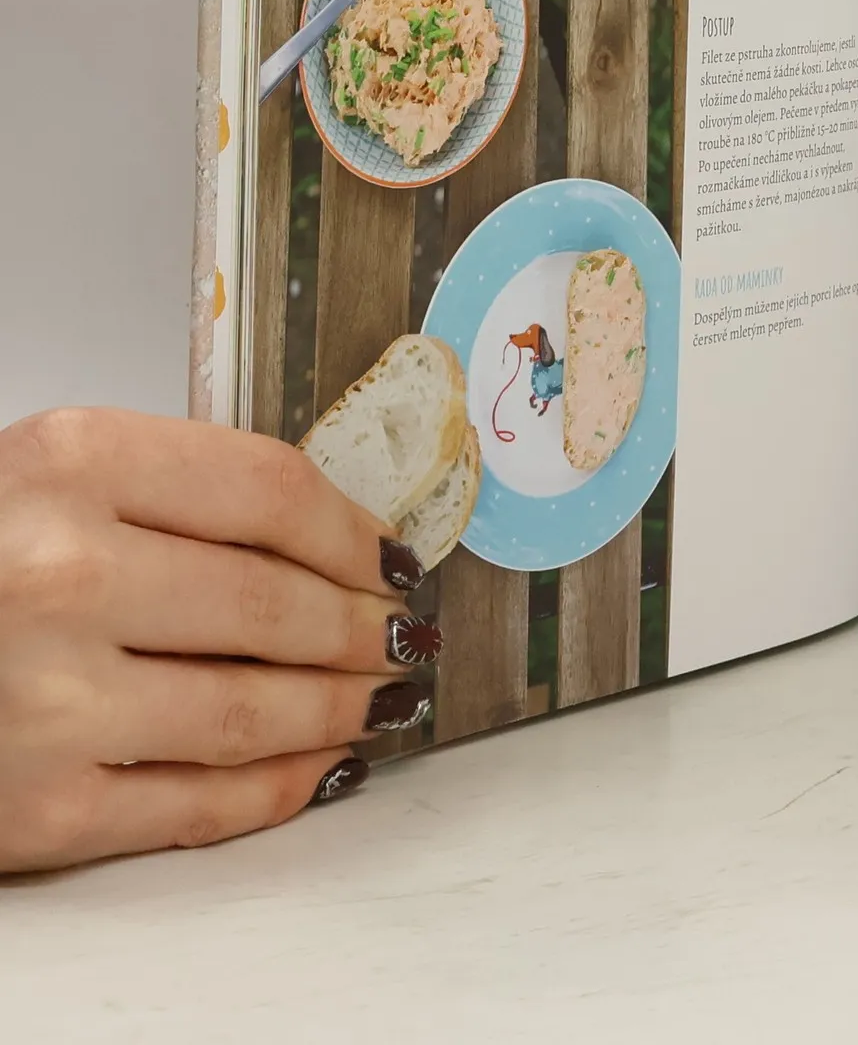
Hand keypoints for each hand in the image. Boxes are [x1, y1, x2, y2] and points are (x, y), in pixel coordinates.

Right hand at [0, 409, 439, 872]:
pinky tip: (324, 767)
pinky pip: (197, 803)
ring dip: (342, 707)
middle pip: (276, 604)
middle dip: (365, 628)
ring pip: (254, 707)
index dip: (357, 532)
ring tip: (386, 697)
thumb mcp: (56, 477)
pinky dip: (281, 787)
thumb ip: (181, 494)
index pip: (272, 493)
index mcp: (70, 461)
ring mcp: (43, 700)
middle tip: (407, 636)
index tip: (397, 558)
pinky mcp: (33, 811)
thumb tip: (344, 545)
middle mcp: (57, 573)